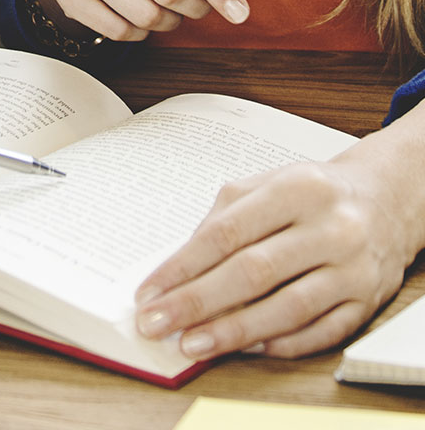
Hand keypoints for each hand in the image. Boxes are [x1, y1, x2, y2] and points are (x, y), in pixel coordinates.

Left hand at [134, 159, 420, 359]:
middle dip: (196, 303)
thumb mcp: (265, 186)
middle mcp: (332, 227)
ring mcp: (354, 267)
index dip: (181, 268)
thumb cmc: (312, 195)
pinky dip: (283, 343)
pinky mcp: (369, 300)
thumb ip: (220, 221)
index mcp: (297, 189)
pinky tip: (248, 349)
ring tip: (191, 344)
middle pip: (253, 272)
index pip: (226, 234)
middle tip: (155, 324)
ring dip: (234, 331)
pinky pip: (322, 331)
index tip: (148, 294)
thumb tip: (175, 273)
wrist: (387, 200)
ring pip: (288, 307)